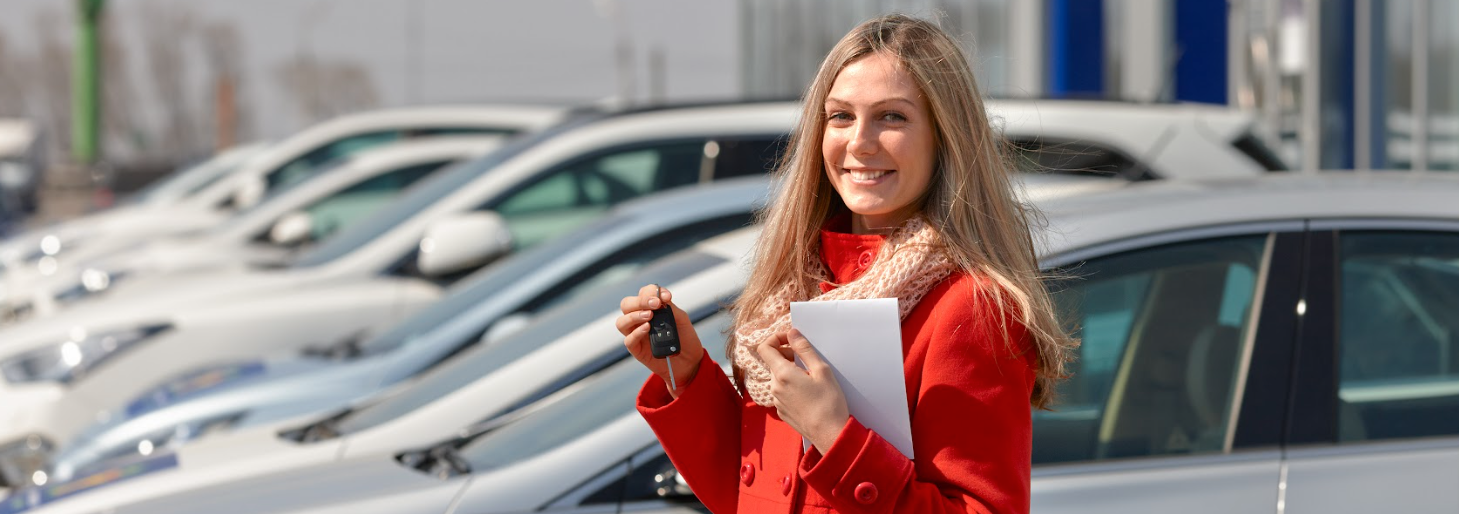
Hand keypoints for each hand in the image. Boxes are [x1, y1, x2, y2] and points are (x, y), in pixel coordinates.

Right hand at [616, 284, 703, 396]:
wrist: (690, 361)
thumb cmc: (685, 338)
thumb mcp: (681, 319)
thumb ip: (670, 308)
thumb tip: (660, 297)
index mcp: (650, 308)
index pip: (643, 293)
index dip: (652, 291)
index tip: (666, 297)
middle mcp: (639, 319)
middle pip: (627, 304)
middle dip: (640, 301)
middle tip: (655, 304)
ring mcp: (636, 334)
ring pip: (622, 322)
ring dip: (634, 315)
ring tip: (649, 315)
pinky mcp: (637, 349)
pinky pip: (629, 340)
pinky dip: (637, 332)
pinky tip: (648, 328)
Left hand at [755, 329, 849, 453]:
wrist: (829, 434)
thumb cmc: (829, 402)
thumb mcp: (821, 370)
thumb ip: (804, 349)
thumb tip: (792, 333)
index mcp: (782, 374)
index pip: (765, 348)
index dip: (776, 338)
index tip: (791, 340)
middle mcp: (774, 387)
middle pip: (773, 362)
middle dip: (787, 355)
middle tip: (806, 359)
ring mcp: (776, 401)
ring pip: (778, 378)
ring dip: (790, 371)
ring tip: (810, 378)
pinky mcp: (782, 411)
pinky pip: (782, 392)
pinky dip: (791, 386)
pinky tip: (808, 393)